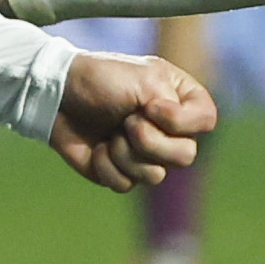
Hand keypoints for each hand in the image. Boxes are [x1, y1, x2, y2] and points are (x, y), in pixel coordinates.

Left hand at [48, 52, 211, 193]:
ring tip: (111, 134)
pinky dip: (107, 166)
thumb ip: (173, 107)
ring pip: (156, 175)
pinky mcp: (121, 171)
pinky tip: (97, 147)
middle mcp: (169, 129)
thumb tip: (176, 143)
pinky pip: (127, 185)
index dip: (180, 121)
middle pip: (185, 156)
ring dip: (125, 153)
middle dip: (149, 141)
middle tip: (126, 122)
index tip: (151, 106)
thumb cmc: (102, 79)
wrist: (57, 95)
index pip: (206, 121)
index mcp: (181, 100)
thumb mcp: (145, 79)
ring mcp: (146, 154)